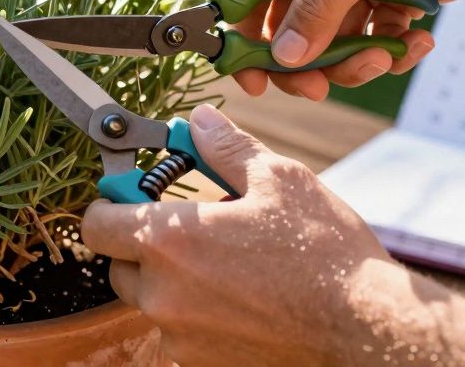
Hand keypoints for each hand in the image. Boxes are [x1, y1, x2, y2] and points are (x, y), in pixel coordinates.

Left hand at [81, 105, 395, 365]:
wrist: (367, 329)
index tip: (133, 194)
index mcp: (171, 242)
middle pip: (118, 266)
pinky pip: (182, 332)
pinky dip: (198, 314)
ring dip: (173, 281)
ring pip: (152, 302)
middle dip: (142, 244)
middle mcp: (164, 295)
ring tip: (227, 263)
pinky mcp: (202, 365)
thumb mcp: (279, 180)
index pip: (97, 224)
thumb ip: (226, 149)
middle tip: (189, 227)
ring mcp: (181, 337)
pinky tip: (241, 297)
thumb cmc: (324, 252)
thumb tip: (198, 122)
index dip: (110, 204)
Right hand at [229, 0, 464, 99]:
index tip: (251, 77)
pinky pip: (369, 42)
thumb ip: (319, 9)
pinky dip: (389, 51)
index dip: (242, 34)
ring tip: (385, 58)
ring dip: (354, 60)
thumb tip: (283, 58)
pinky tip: (418, 43)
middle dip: (306, 61)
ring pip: (330, 43)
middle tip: (321, 87)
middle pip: (286, 27)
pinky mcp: (387, 1)